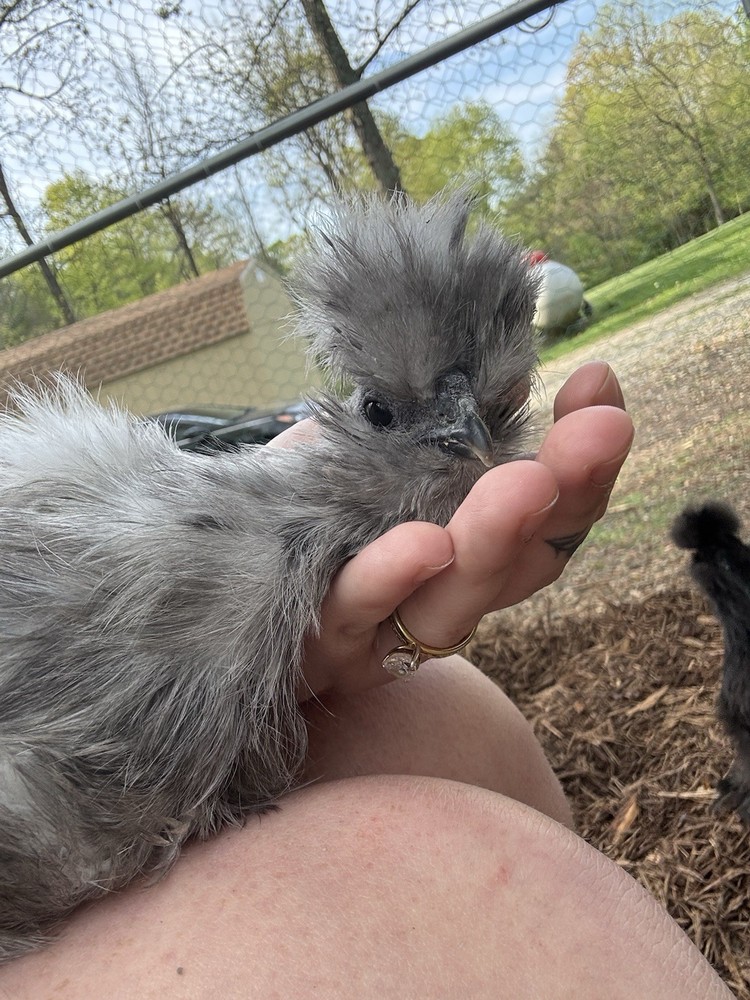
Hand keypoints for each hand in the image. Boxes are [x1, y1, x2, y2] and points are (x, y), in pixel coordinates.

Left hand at [271, 361, 632, 698]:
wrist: (205, 564)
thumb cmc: (297, 501)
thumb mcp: (365, 449)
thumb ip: (432, 426)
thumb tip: (506, 374)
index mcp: (466, 549)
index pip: (548, 519)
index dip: (584, 463)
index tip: (600, 390)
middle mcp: (441, 597)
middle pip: (522, 564)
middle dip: (566, 494)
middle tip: (598, 433)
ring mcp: (385, 634)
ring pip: (452, 601)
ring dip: (490, 540)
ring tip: (525, 483)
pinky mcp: (319, 650)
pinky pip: (354, 615)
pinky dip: (386, 578)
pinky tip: (422, 543)